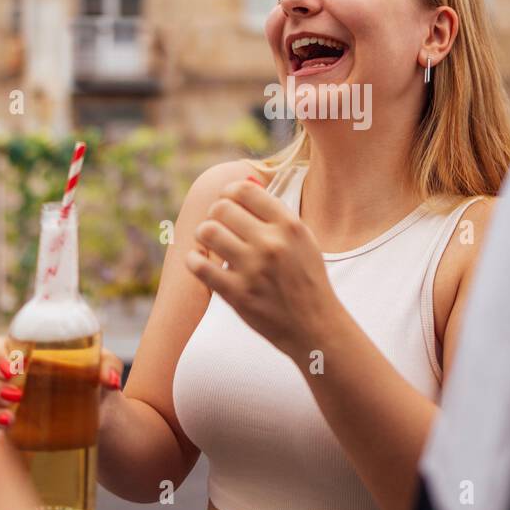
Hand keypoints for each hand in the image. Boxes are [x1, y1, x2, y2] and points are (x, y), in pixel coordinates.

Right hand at [0, 334, 124, 431]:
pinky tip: (8, 430)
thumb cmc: (95, 379)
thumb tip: (109, 380)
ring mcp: (8, 404)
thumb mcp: (104, 366)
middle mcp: (11, 378)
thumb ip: (107, 365)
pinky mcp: (13, 428)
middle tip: (16, 394)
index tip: (16, 365)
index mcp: (25, 354)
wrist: (102, 415)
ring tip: (11, 418)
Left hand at [185, 177, 342, 360]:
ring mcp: (253, 269)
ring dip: (204, 234)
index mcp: (289, 226)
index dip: (229, 192)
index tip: (227, 200)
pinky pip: (198, 266)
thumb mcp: (304, 239)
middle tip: (219, 224)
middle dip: (215, 213)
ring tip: (211, 241)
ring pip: (207, 232)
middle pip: (222, 208)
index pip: (245, 190)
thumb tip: (242, 183)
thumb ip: (275, 213)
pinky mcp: (237, 294)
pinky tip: (201, 261)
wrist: (315, 326)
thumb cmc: (306, 279)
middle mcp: (271, 244)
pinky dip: (194, 260)